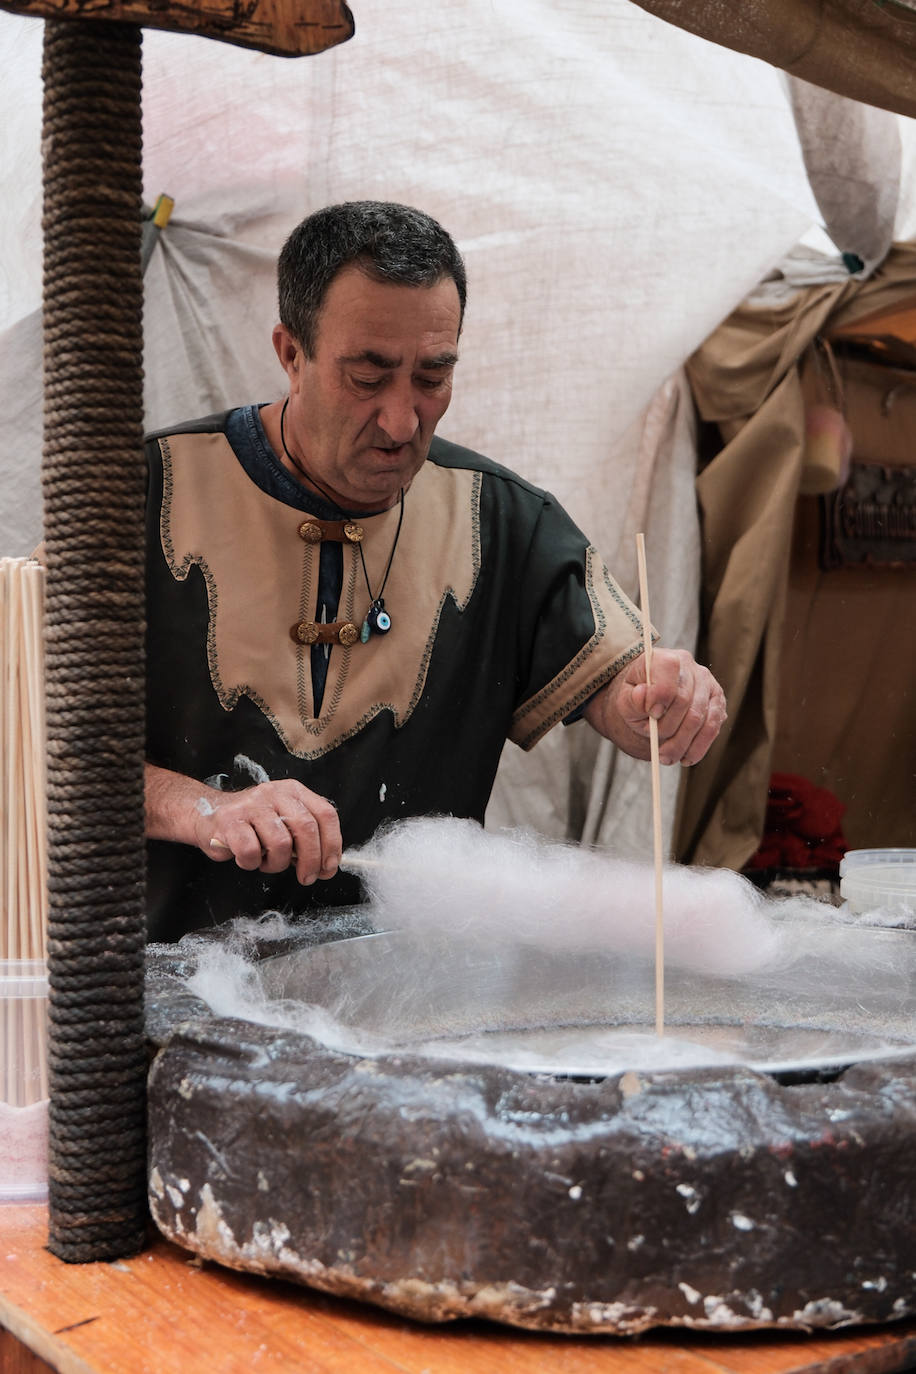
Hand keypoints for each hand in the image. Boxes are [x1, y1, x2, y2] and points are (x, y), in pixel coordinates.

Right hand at [198, 780, 340, 883]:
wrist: (208, 816)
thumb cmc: (252, 826)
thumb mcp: (284, 823)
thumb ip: (306, 839)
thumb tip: (328, 866)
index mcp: (294, 792)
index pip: (325, 814)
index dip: (332, 843)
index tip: (329, 867)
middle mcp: (275, 793)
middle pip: (306, 828)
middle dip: (311, 860)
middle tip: (307, 878)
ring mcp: (252, 805)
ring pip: (280, 843)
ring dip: (276, 864)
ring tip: (267, 862)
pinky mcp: (230, 821)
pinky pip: (251, 852)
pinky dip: (252, 864)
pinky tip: (247, 859)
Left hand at [584, 648, 725, 765]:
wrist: (650, 705)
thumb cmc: (636, 701)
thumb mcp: (625, 701)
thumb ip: (631, 699)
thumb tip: (643, 695)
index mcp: (664, 658)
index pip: (669, 669)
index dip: (661, 695)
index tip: (651, 715)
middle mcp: (690, 667)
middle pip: (684, 700)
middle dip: (668, 728)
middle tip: (656, 748)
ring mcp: (707, 684)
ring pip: (700, 718)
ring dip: (682, 743)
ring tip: (666, 758)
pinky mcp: (717, 703)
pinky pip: (713, 727)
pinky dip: (699, 746)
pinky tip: (685, 758)